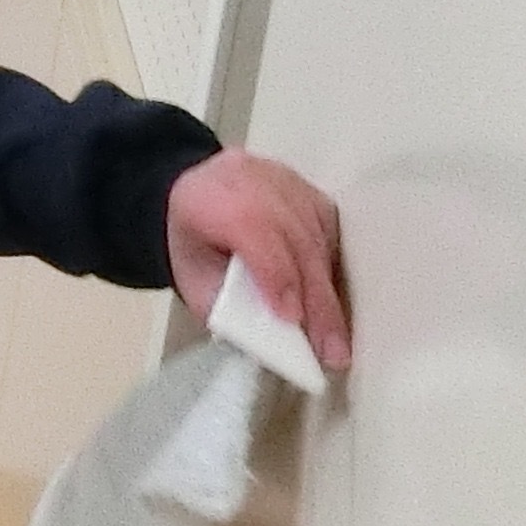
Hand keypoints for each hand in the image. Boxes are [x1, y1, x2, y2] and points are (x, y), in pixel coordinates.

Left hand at [166, 149, 351, 370]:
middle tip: (331, 348)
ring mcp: (280, 177)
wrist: (190, 198)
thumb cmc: (194, 247)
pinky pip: (328, 228)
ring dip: (328, 288)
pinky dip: (330, 265)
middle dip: (315, 299)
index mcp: (207, 198)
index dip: (275, 274)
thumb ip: (228, 306)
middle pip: (293, 237)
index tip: (292, 319)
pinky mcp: (304, 186)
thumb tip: (275, 339)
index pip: (251, 229)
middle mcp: (247, 179)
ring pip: (316, 236)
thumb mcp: (195, 281)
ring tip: (335, 334)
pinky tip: (327, 294)